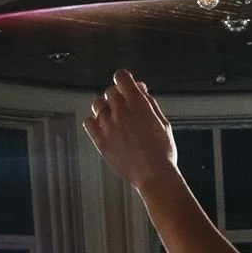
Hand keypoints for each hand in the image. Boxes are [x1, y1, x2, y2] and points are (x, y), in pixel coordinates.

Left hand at [85, 70, 179, 193]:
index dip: (125, 80)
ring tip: (115, 119)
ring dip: (105, 107)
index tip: (128, 87)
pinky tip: (104, 128)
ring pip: (97, 104)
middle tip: (125, 107)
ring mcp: (108, 125)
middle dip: (118, 96)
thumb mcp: (163, 122)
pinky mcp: (100, 140)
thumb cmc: (162, 151)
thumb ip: (150, 103)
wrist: (154, 175)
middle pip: (109, 91)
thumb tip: (140, 90)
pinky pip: (88, 122)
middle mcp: (121, 111)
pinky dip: (94, 122)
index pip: (121, 77)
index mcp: (138, 104)